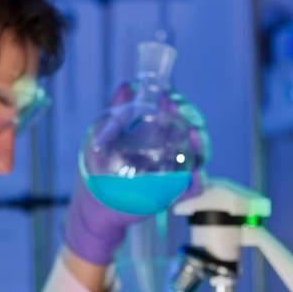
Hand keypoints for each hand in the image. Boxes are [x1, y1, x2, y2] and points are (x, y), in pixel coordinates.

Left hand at [64, 83, 210, 266]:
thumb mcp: (102, 136)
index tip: (170, 97)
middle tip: (181, 110)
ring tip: (192, 134)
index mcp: (155, 135)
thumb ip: (117, 111)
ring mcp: (173, 174)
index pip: (177, 114)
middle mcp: (169, 152)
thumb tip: (128, 85)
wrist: (92, 206)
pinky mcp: (171, 196)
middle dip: (192, 117)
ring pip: (198, 156)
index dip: (178, 103)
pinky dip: (198, 182)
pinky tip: (195, 173)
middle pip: (192, 131)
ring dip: (200, 144)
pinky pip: (191, 189)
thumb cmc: (97, 170)